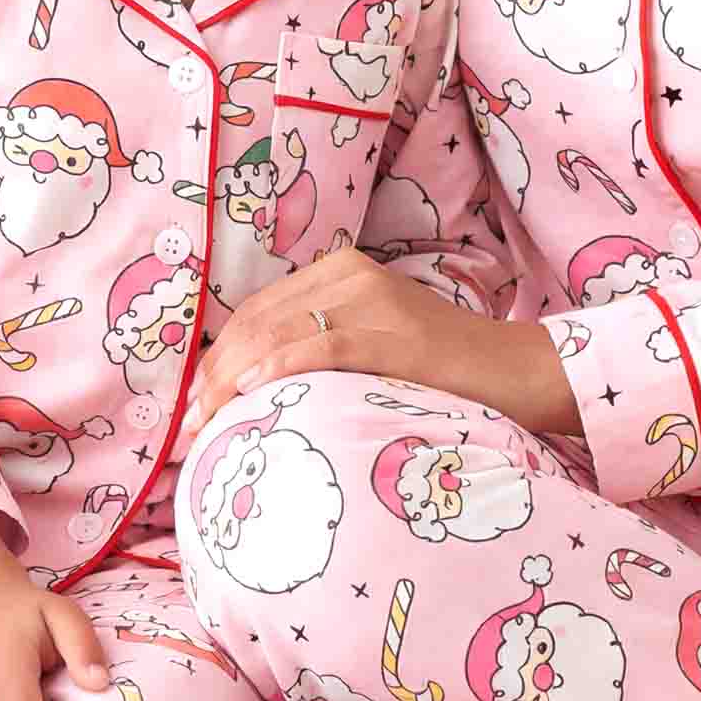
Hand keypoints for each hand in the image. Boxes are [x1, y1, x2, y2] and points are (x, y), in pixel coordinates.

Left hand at [181, 248, 504, 437]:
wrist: (512, 370)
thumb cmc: (440, 367)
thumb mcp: (371, 339)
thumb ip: (319, 343)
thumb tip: (251, 387)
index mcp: (341, 271)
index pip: (256, 312)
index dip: (216, 357)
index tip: (193, 405)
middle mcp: (351, 276)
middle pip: (258, 323)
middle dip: (213, 375)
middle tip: (187, 428)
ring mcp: (374, 302)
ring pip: (280, 335)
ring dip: (232, 380)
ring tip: (206, 423)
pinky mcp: (395, 336)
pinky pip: (325, 347)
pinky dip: (282, 367)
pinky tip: (251, 390)